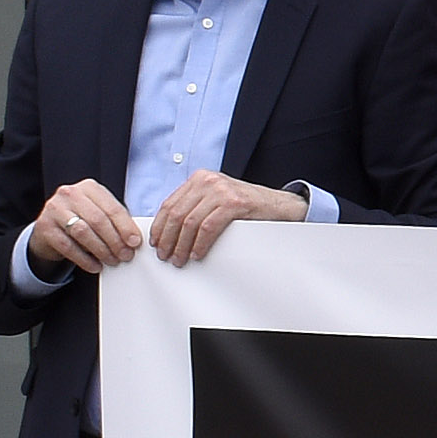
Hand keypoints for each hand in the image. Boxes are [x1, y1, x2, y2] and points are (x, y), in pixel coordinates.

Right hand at [28, 178, 140, 276]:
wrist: (49, 228)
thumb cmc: (80, 220)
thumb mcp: (97, 213)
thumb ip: (114, 221)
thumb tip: (133, 240)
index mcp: (89, 187)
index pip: (112, 208)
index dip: (126, 227)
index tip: (135, 242)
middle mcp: (70, 194)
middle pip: (98, 220)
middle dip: (115, 241)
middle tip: (126, 255)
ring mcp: (55, 209)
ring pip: (83, 232)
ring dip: (101, 250)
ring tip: (112, 261)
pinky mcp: (44, 227)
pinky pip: (68, 246)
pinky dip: (85, 259)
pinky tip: (96, 266)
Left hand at [145, 169, 305, 264]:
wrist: (280, 205)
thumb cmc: (247, 207)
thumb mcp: (216, 199)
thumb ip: (195, 206)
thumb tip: (168, 229)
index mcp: (199, 178)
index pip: (169, 204)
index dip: (159, 227)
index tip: (156, 243)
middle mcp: (208, 181)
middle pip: (176, 214)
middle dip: (167, 239)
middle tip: (165, 256)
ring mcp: (221, 191)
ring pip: (189, 222)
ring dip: (181, 245)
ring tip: (179, 259)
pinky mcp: (234, 203)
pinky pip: (208, 228)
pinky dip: (200, 244)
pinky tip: (197, 254)